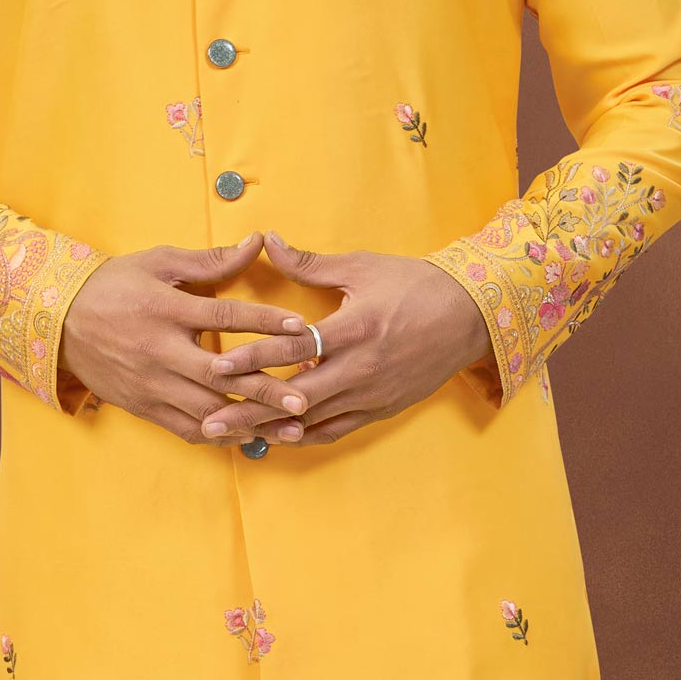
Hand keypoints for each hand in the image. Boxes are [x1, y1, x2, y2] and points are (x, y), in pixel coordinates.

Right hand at [58, 232, 317, 444]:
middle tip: (304, 398)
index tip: (301, 327)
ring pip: (207, 410)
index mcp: (165, 310)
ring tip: (289, 427)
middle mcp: (159, 351)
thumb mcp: (158, 263)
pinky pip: (187, 429)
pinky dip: (221, 435)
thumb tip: (258, 242)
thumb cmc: (113, 285)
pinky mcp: (144, 407)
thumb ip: (210, 259)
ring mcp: (151, 384)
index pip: (223, 317)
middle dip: (265, 388)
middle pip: (220, 375)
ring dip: (250, 420)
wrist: (58, 321)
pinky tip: (251, 436)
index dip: (265, 321)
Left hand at [209, 231, 490, 443]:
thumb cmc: (415, 285)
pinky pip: (335, 430)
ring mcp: (373, 395)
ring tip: (233, 438)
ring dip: (271, 430)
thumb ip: (309, 263)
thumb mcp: (362, 267)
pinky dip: (304, 435)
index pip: (294, 350)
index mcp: (356, 329)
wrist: (470, 316)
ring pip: (312, 421)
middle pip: (295, 397)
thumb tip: (266, 241)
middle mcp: (363, 369)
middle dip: (249, 412)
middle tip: (209, 422)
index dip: (253, 360)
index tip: (216, 369)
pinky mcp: (381, 410)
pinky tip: (276, 437)